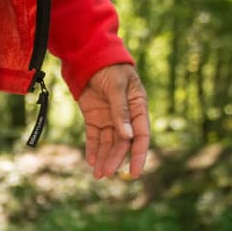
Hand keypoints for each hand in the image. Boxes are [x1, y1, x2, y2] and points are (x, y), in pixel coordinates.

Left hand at [75, 63, 150, 180]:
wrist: (90, 56)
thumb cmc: (110, 68)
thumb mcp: (117, 87)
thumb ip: (121, 110)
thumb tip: (127, 136)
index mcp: (138, 107)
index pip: (141, 136)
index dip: (138, 155)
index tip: (134, 173)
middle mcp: (125, 117)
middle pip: (122, 143)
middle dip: (115, 159)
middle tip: (106, 174)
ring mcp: (109, 118)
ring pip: (108, 143)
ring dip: (103, 158)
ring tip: (98, 175)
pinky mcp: (94, 118)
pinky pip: (94, 137)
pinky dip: (92, 149)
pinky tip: (91, 162)